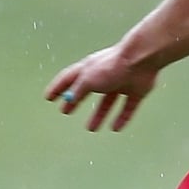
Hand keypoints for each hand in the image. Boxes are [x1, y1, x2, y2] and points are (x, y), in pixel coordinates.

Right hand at [45, 47, 159, 131]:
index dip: (58, 87)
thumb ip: (78, 90)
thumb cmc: (111, 67)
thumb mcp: (88, 79)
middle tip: (66, 111)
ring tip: (91, 128)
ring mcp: (121, 82)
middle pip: (87, 90)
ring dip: (98, 114)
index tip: (48, 98)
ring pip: (107, 101)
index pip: (69, 78)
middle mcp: (104, 75)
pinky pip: (128, 107)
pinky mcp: (137, 91)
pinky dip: (122, 117)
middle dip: (76, 100)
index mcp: (89, 68)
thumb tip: (69, 99)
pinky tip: (115, 128)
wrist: (141, 60)